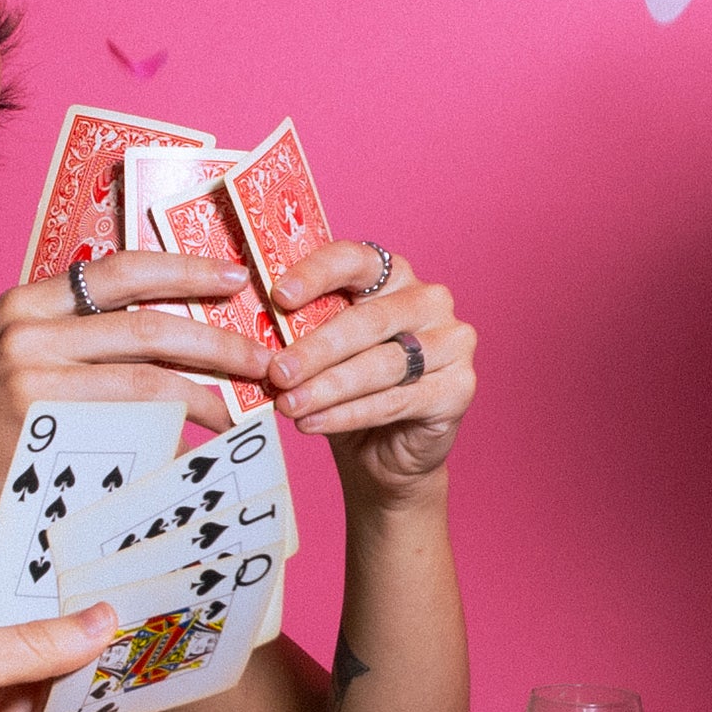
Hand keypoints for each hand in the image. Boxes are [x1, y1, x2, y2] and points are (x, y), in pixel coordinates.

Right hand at [0, 252, 276, 566]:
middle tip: (263, 357)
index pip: (121, 269)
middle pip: (149, 321)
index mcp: (25, 300)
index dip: (186, 269)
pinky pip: (128, 419)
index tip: (235, 277)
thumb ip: (69, 341)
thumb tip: (158, 339)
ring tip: (242, 405)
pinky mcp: (37, 420)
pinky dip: (173, 427)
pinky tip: (197, 438)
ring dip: (209, 390)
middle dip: (219, 339)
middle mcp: (28, 325)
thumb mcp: (8, 360)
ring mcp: (31, 372)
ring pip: (148, 372)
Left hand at [265, 241, 473, 499]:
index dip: (316, 274)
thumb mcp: (321, 351)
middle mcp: (430, 300)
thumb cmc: (346, 389)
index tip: (278, 297)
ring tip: (288, 405)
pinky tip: (313, 423)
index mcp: (393, 275)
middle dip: (315, 349)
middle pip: (367, 320)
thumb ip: (302, 328)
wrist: (384, 452)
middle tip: (276, 372)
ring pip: (380, 364)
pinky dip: (348, 414)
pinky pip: (395, 401)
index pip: (356, 259)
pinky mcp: (460, 387)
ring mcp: (452, 342)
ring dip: (328, 387)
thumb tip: (251, 320)